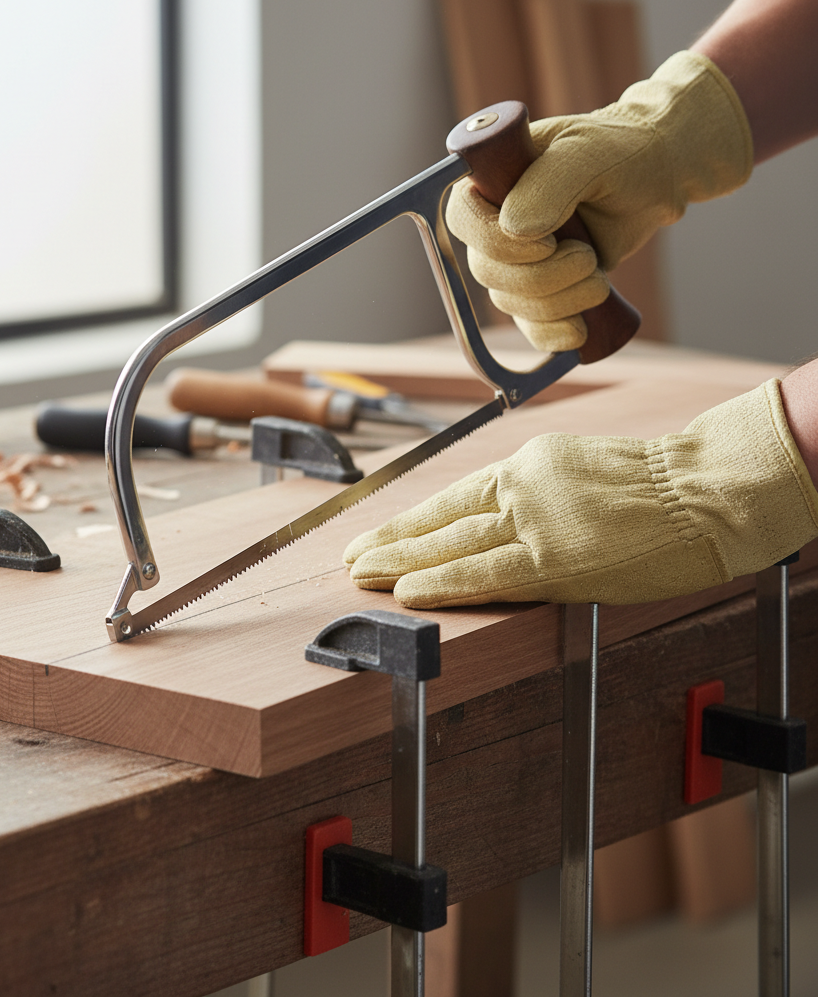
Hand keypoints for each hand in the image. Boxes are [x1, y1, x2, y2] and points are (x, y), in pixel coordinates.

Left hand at [343, 381, 817, 607]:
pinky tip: (406, 591)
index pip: (453, 498)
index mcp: (527, 466)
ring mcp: (533, 522)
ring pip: (450, 545)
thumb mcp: (582, 472)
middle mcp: (519, 488)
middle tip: (350, 558)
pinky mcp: (552, 558)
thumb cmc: (657, 486)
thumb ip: (539, 497)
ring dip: (400, 563)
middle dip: (391, 542)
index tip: (378, 533)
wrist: (705, 490)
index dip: (412, 520)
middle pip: (440, 520)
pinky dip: (442, 582)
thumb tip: (505, 524)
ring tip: (360, 576)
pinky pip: (484, 574)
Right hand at [447, 51, 753, 351]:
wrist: (657, 176)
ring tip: (599, 278)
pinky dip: (551, 334)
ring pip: (511, 302)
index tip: (546, 243)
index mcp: (492, 180)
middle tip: (588, 259)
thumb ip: (551, 183)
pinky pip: (529, 325)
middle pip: (487, 270)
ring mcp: (515, 260)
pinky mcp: (540, 289)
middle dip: (541, 278)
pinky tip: (578, 332)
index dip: (493, 242)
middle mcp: (494, 222)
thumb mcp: (589, 153)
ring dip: (559, 302)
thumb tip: (514, 231)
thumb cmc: (622, 151)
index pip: (462, 219)